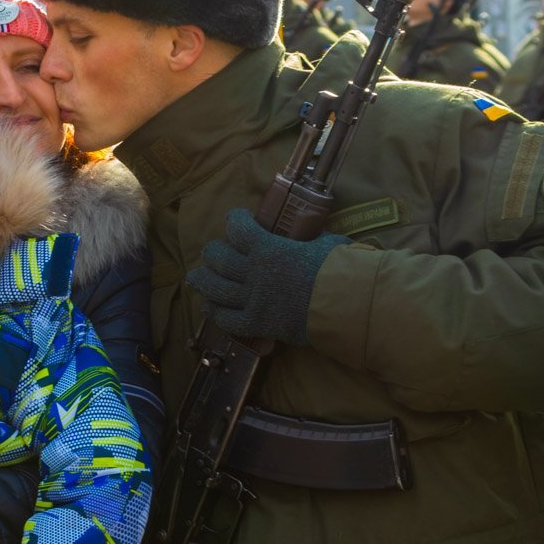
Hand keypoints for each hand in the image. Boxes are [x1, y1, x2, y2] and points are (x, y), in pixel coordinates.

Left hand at [186, 207, 350, 345]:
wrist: (348, 304)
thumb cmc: (340, 269)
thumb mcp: (324, 242)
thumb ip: (307, 240)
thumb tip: (308, 239)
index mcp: (269, 248)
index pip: (238, 228)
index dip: (233, 220)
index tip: (236, 219)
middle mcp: (255, 272)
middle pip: (218, 258)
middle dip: (213, 252)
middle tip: (213, 252)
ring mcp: (253, 299)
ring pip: (215, 288)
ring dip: (202, 281)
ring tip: (195, 277)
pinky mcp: (258, 324)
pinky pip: (227, 319)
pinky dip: (216, 313)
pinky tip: (211, 308)